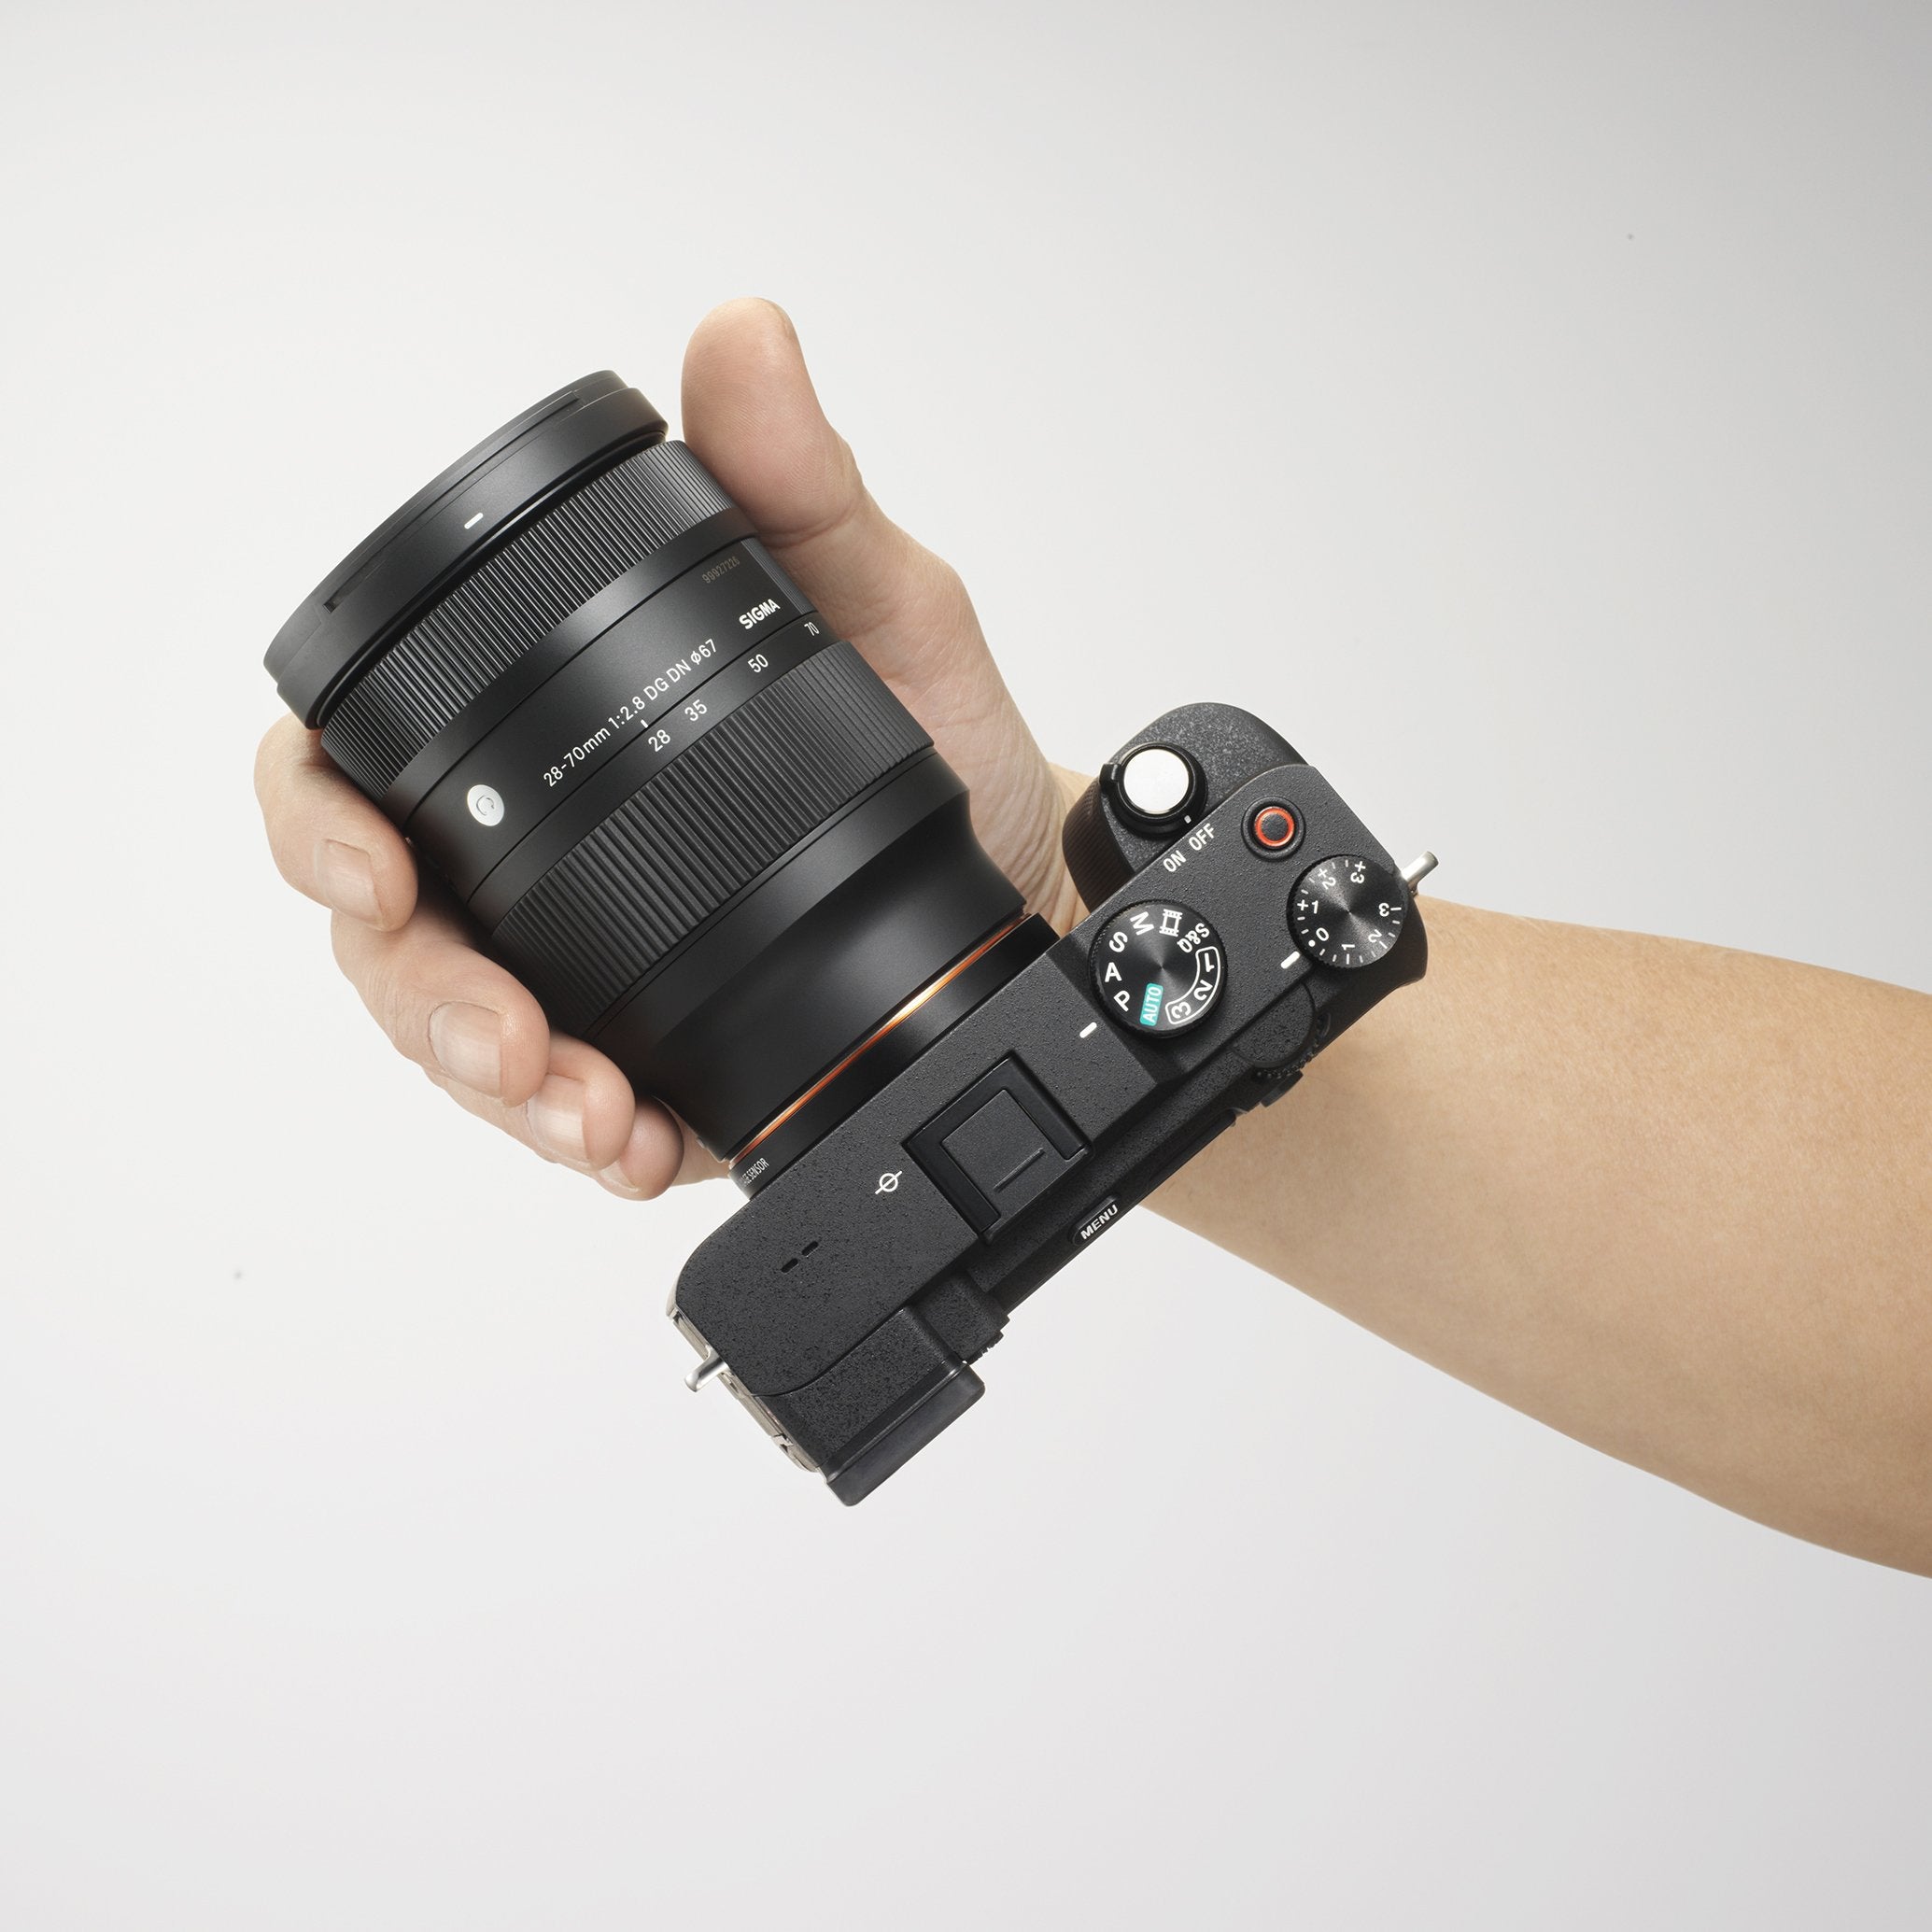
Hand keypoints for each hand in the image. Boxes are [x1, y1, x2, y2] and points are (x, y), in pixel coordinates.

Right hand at [255, 299, 1082, 1198]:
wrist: (1023, 886)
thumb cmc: (940, 733)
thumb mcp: (882, 603)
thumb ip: (795, 487)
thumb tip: (740, 337)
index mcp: (552, 737)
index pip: (368, 761)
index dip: (319, 810)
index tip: (375, 862)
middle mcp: (539, 860)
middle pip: (387, 930)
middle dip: (420, 993)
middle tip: (504, 1035)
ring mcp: (585, 971)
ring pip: (460, 1039)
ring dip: (500, 1087)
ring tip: (588, 1111)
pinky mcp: (645, 1066)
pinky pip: (573, 1114)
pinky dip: (588, 1138)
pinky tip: (635, 1146)